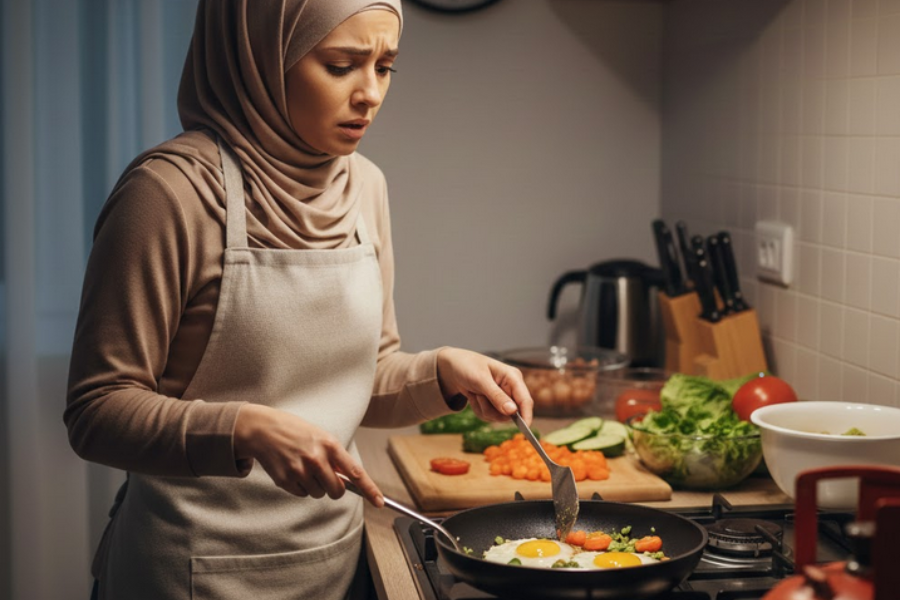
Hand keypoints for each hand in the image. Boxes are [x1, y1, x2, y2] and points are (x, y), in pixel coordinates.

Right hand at [233, 404, 383, 506]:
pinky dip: (300, 487)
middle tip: (324, 475)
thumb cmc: (297, 432)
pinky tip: (293, 470)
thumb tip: (350, 482)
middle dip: (334, 488)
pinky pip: (302, 494)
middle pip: (336, 491)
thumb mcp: (321, 437)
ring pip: (318, 494)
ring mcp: (300, 471)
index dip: (369, 490)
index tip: (380, 502)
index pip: (355, 473)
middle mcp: (316, 459)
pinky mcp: (285, 480)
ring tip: (303, 466)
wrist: (264, 429)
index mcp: (330, 445)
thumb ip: (336, 458)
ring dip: (315, 485)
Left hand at [436, 347, 533, 424]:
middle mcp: (511, 388)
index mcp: (513, 377)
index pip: (525, 400)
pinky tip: (473, 396)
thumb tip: (512, 412)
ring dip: (483, 409)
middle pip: (511, 413)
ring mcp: (503, 397)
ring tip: (475, 393)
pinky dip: (478, 409)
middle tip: (479, 396)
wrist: (453, 367)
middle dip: (492, 409)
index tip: (524, 430)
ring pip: (499, 417)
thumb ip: (496, 396)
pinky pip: (489, 416)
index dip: (526, 416)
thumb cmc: (467, 366)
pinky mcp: (494, 404)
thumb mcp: (480, 380)